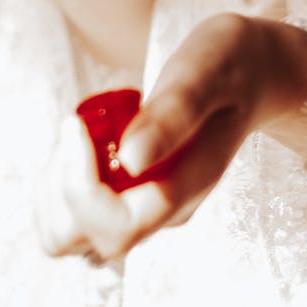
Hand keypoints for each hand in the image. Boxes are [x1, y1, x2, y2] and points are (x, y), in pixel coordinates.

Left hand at [36, 15, 306, 260]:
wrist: (252, 74)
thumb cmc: (230, 66)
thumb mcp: (204, 74)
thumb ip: (173, 114)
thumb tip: (130, 159)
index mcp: (186, 190)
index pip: (118, 227)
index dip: (79, 185)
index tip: (74, 125)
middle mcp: (163, 214)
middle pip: (83, 240)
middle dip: (61, 186)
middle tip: (78, 129)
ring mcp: (145, 210)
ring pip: (70, 236)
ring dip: (55, 187)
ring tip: (81, 135)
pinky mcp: (128, 200)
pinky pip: (72, 216)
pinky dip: (58, 183)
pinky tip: (81, 142)